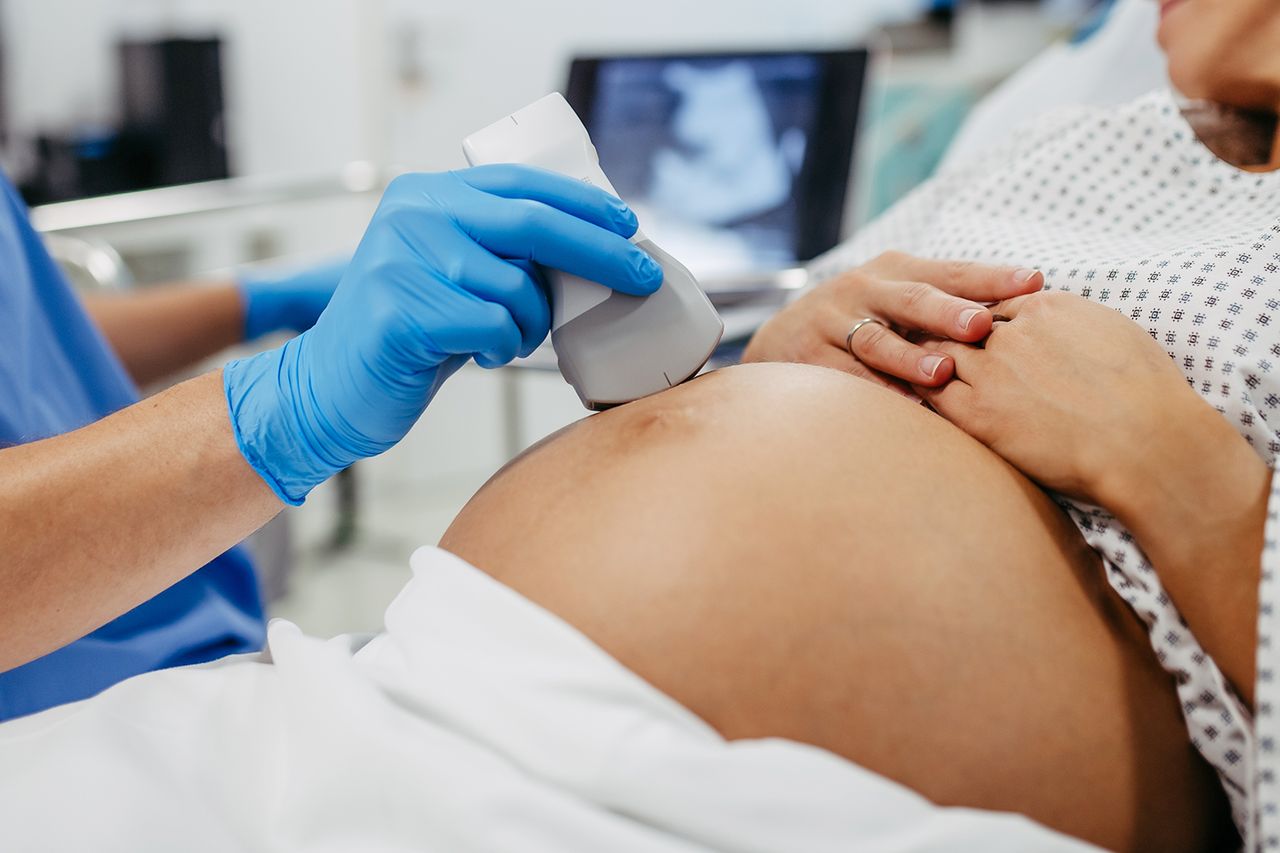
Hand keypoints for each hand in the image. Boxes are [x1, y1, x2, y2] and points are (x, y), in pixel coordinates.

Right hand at [223, 165, 662, 503]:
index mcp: (426, 195)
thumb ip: (501, 250)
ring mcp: (401, 260)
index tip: (629, 224)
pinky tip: (478, 355)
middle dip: (600, 251)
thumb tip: (595, 246)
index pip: (521, 183)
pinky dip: (502, 348)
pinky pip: (492, 327)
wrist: (329, 389)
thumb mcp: (452, 275)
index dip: (583, 203)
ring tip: (505, 339)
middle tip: (640, 276)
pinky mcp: (400, 310)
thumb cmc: (408, 336)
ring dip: (529, 323)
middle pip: (532, 224)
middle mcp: (411, 215)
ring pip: (516, 286)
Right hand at [742, 252, 1043, 392]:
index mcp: (897, 270)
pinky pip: (848, 379)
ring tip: (940, 373)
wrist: (781, 336)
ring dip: (909, 358)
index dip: (992, 278)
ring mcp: (834, 323)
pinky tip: (901, 406)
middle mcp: (864, 290)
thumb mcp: (899, 297)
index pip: (952, 272)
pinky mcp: (812, 358)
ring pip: (876, 341)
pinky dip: (875, 392)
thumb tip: (1034, 312)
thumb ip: (950, 301)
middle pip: (911, 299)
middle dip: (947, 312)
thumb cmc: (866, 318)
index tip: (1034, 283)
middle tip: (981, 325)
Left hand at [914, 290, 1209, 503]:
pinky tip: (902, 395)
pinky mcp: (979, 413)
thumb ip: (1077, 325)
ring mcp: (992, 371)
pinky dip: (915, 391)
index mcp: (1047, 306)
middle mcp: (1012, 332)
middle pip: (957, 322)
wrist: (1146, 441)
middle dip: (937, 329)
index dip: (977, 319)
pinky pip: (930, 393)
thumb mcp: (1114, 335)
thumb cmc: (1147, 395)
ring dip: (918, 358)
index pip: (995, 303)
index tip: (966, 330)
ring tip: (898, 364)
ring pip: (936, 353)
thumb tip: (1064, 332)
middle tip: (911, 337)